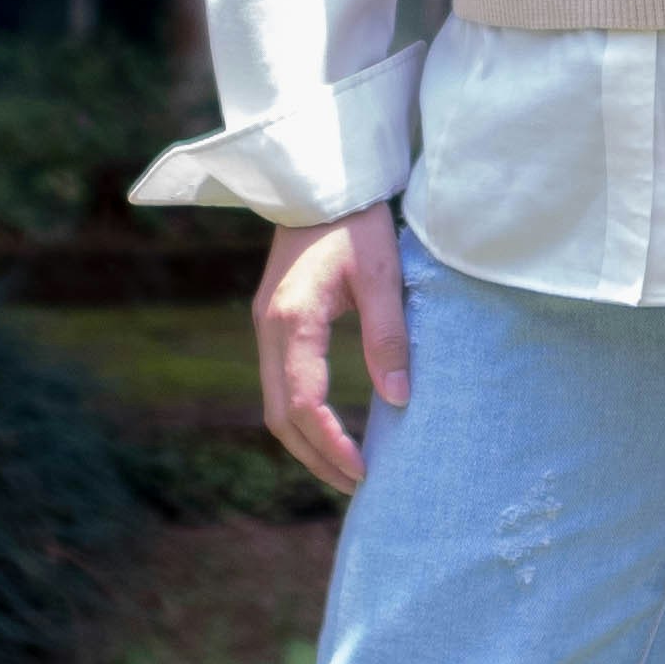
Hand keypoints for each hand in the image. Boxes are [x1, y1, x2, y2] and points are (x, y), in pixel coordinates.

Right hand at [254, 203, 407, 492]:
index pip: (303, 402)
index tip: (365, 471)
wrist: (322, 180)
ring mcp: (265, 326)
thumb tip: (399, 399)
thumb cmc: (357, 222)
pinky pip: (279, 384)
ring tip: (347, 467)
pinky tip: (332, 428)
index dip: (331, 443)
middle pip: (280, 415)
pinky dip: (302, 416)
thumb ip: (389, 337)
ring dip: (306, 441)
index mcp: (292, 319)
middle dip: (316, 456)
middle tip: (359, 483)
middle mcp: (268, 329)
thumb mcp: (382, 275)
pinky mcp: (274, 322)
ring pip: (274, 404)